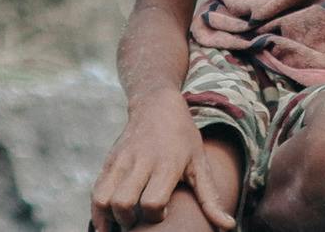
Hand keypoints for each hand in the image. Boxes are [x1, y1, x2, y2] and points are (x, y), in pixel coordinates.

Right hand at [89, 102, 236, 230]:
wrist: (156, 106)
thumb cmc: (183, 138)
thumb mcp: (200, 163)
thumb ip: (209, 198)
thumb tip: (228, 227)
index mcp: (166, 163)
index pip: (152, 201)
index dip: (156, 215)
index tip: (163, 213)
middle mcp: (140, 162)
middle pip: (123, 204)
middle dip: (130, 221)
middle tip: (141, 220)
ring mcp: (120, 161)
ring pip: (103, 200)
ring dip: (111, 218)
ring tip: (126, 219)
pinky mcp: (108, 163)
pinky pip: (95, 193)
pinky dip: (99, 212)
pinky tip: (110, 220)